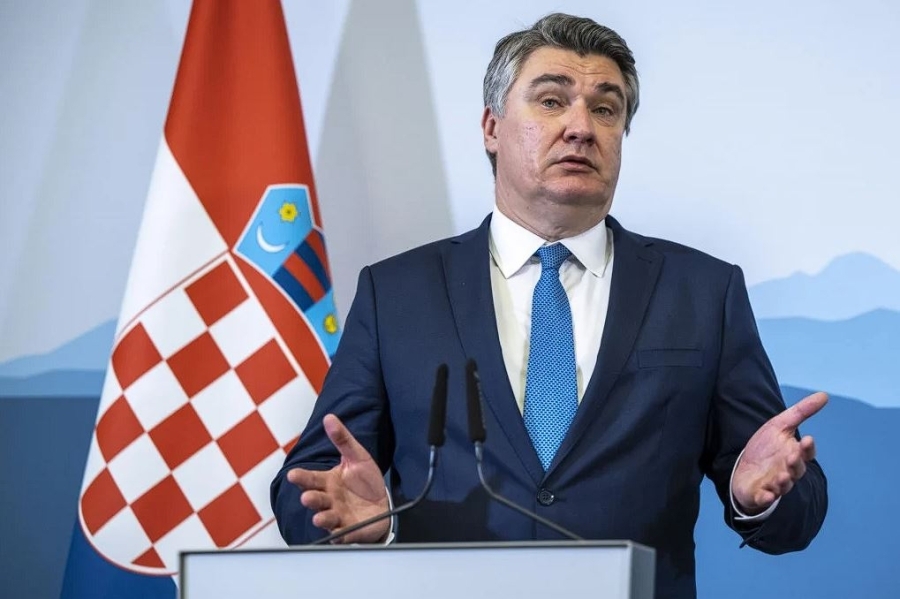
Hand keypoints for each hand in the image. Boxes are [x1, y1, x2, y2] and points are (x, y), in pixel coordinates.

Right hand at [286, 414, 389, 542]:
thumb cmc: (365, 480)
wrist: (383, 502)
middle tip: (307, 497)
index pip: (311, 479)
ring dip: (322, 518)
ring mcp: (339, 516)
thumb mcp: (356, 456)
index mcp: (328, 482)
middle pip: (316, 499)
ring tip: (318, 518)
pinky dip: (340, 535)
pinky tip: (339, 533)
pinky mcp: (351, 530)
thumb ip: (342, 439)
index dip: (302, 477)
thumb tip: (329, 418)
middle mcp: (330, 500)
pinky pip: (344, 534)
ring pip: (326, 518)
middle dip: (311, 499)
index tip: (293, 474)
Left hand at [731, 392, 826, 514]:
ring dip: (784, 481)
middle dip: (796, 464)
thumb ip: (801, 412)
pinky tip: (766, 495)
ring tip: (782, 476)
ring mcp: (775, 484)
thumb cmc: (765, 448)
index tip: (807, 439)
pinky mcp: (760, 494)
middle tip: (792, 457)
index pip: (806, 453)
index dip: (807, 448)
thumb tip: (824, 395)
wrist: (743, 468)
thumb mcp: (779, 425)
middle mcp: (788, 471)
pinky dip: (766, 498)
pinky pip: (765, 499)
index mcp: (794, 454)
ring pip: (784, 485)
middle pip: (797, 469)